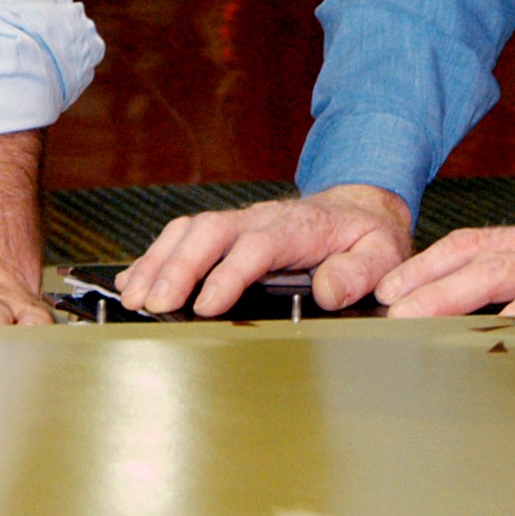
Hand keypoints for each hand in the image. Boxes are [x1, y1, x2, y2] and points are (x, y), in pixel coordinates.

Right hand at [119, 185, 412, 317]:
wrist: (357, 209)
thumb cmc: (366, 237)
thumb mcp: (381, 253)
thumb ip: (359, 272)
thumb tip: (328, 291)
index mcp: (298, 227)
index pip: (258, 245)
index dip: (230, 273)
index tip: (208, 305)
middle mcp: (261, 219)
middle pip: (210, 232)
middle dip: (178, 267)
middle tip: (154, 305)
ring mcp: (239, 223)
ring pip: (189, 231)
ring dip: (158, 262)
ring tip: (134, 298)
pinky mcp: (226, 232)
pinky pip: (182, 236)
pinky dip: (154, 257)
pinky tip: (133, 281)